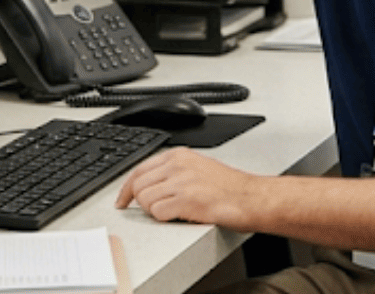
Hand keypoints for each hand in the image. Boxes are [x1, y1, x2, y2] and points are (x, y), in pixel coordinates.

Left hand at [115, 148, 256, 226]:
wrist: (251, 198)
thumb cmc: (230, 188)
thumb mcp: (199, 167)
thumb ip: (174, 170)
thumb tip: (150, 184)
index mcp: (179, 155)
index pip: (139, 169)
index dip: (127, 189)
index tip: (122, 200)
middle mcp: (178, 165)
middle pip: (138, 185)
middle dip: (142, 202)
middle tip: (156, 210)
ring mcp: (182, 181)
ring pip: (144, 200)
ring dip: (154, 211)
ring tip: (173, 212)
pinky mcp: (186, 200)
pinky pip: (157, 213)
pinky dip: (164, 219)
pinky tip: (179, 216)